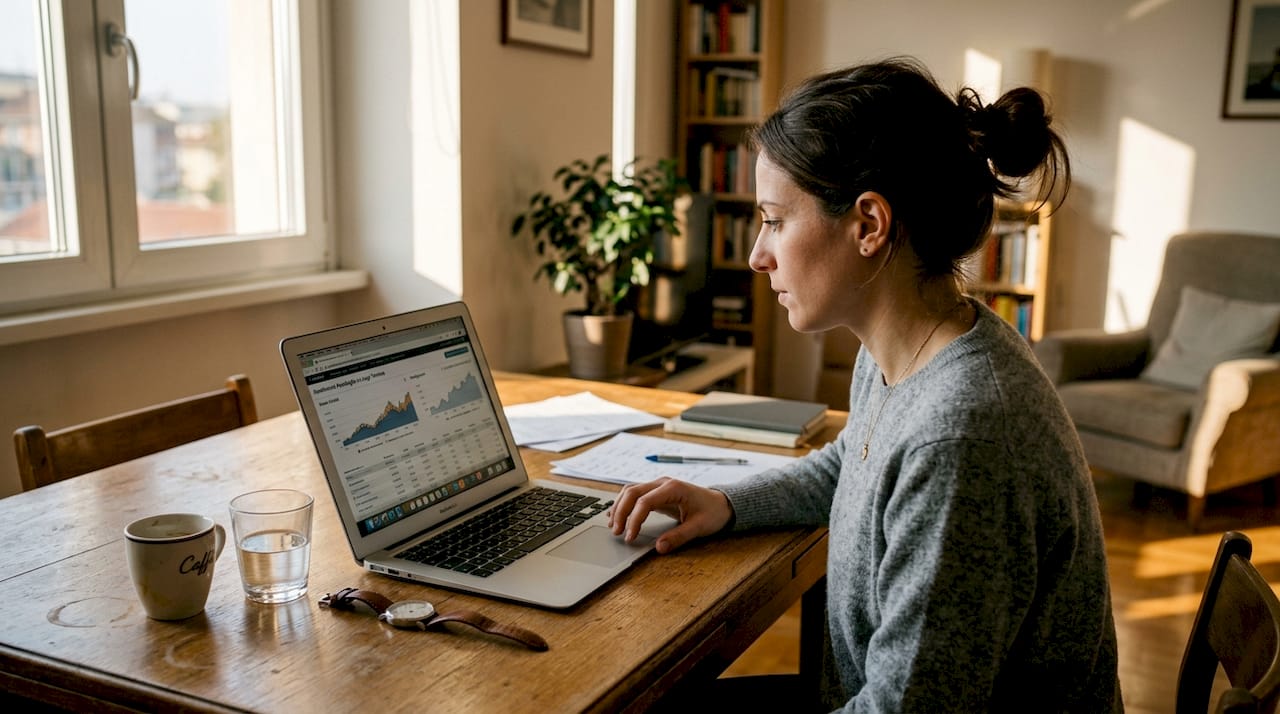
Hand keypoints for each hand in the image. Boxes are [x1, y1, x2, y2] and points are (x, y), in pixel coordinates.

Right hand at [607, 477, 733, 553]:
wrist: (722, 504)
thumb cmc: (712, 513)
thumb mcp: (699, 527)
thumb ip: (679, 537)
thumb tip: (659, 548)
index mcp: (673, 488)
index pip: (645, 501)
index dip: (634, 520)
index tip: (630, 537)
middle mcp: (663, 483)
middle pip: (632, 492)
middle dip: (621, 512)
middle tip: (616, 532)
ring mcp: (659, 485)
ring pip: (630, 491)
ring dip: (619, 506)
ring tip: (613, 526)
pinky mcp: (657, 492)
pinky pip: (635, 494)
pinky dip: (624, 504)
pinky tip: (617, 515)